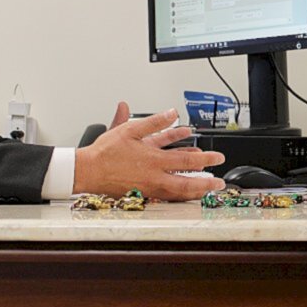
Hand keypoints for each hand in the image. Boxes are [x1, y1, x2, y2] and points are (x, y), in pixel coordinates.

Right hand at [74, 107, 224, 199]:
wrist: (87, 171)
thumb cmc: (105, 152)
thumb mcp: (131, 129)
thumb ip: (154, 122)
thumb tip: (172, 113)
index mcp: (154, 160)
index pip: (187, 160)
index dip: (206, 159)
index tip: (218, 158)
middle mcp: (154, 176)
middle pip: (187, 182)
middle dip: (205, 183)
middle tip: (219, 182)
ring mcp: (149, 187)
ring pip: (177, 191)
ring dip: (194, 189)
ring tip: (206, 187)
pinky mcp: (142, 193)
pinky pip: (164, 193)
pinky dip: (177, 191)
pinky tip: (183, 187)